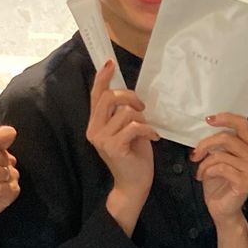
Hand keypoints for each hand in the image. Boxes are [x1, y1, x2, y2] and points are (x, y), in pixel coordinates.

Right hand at [86, 59, 158, 233]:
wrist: (134, 184)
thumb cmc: (133, 156)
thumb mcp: (127, 129)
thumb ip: (122, 113)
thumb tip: (128, 94)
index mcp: (95, 124)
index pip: (96, 95)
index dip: (102, 78)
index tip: (110, 64)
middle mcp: (94, 130)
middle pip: (109, 97)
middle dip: (130, 97)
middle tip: (143, 108)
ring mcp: (102, 139)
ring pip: (125, 112)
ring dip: (142, 118)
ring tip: (147, 130)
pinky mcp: (114, 147)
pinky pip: (134, 126)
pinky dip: (147, 129)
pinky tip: (153, 138)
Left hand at [190, 112, 247, 223]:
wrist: (222, 209)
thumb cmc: (219, 183)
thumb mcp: (216, 157)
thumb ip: (217, 143)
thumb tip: (205, 128)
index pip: (242, 124)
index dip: (225, 118)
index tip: (208, 120)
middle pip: (227, 138)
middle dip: (205, 144)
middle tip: (195, 153)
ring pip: (221, 154)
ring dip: (204, 163)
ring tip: (200, 170)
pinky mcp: (245, 182)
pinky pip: (221, 168)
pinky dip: (207, 171)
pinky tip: (204, 177)